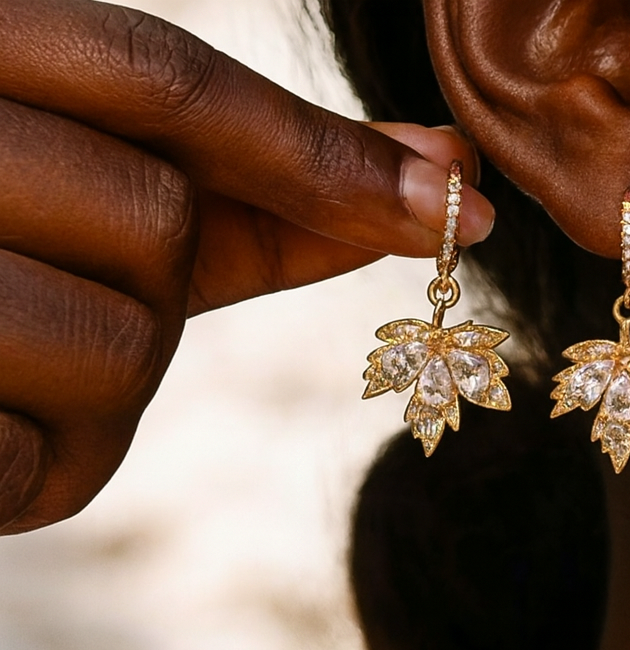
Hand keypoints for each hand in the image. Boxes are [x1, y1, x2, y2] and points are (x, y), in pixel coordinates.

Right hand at [0, 0, 492, 533]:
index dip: (314, 148)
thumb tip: (438, 173)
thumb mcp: (77, 207)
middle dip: (145, 276)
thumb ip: (239, 188)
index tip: (456, 193)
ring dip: (93, 381)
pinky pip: (54, 458)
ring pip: (124, 344)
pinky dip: (34, 461)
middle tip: (35, 290)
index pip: (159, 77)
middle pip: (157, 219)